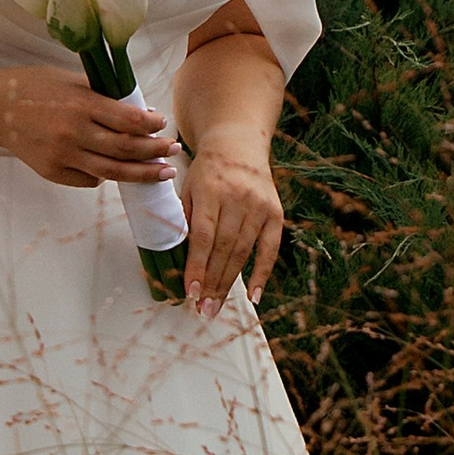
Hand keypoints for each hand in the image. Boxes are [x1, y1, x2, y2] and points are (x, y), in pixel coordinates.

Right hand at [0, 66, 180, 192]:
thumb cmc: (37, 87)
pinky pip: (89, 179)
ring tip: (163, 172)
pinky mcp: (52, 172)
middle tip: (174, 150)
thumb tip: (143, 116)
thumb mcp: (73, 81)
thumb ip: (106, 98)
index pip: (129, 120)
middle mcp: (73, 132)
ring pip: (112, 172)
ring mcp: (62, 156)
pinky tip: (119, 170)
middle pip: (126, 149)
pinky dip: (106, 176)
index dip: (152, 125)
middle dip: (156, 151)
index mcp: (81, 104)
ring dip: (142, 173)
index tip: (163, 124)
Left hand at [183, 141, 282, 319]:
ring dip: (229, 283)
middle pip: (224, 249)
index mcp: (210, 191)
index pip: (203, 236)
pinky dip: (262, 274)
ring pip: (243, 253)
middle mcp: (237, 198)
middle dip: (212, 283)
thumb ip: (184, 221)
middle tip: (202, 310)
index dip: (197, 266)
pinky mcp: (275, 213)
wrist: (238, 145)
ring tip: (215, 306)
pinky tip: (254, 296)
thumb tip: (178, 263)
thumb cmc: (207, 173)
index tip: (191, 291)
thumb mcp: (188, 189)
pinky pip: (270, 249)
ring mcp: (259, 206)